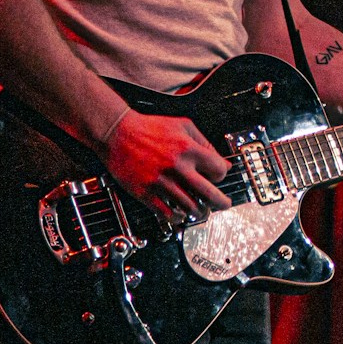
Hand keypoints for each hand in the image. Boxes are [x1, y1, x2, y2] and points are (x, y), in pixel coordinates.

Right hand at [101, 107, 231, 224]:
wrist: (118, 133)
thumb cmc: (150, 128)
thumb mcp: (183, 125)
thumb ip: (205, 143)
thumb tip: (222, 162)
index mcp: (188, 149)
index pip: (219, 171)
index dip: (221, 175)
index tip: (217, 177)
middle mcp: (177, 167)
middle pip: (209, 194)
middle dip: (222, 203)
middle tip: (224, 204)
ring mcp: (161, 182)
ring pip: (190, 208)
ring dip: (200, 212)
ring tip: (201, 210)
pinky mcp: (146, 192)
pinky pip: (167, 213)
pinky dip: (178, 218)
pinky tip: (180, 214)